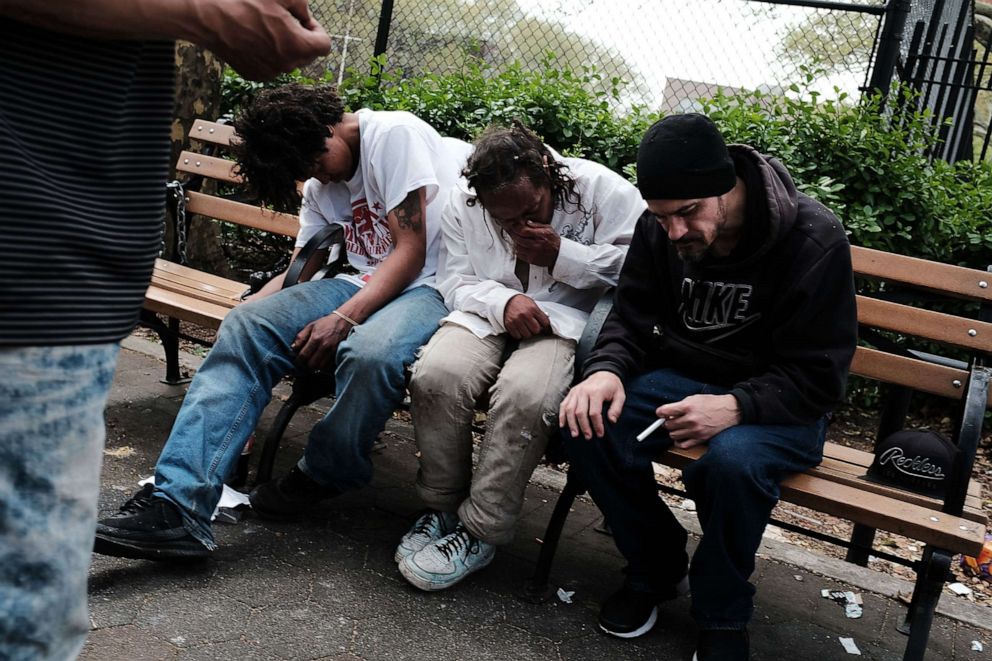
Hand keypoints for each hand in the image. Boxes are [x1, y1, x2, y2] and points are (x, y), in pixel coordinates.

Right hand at [196, 0, 331, 80]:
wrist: (207, 16)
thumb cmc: (244, 1)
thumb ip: (302, 5)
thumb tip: (305, 14)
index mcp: (298, 46)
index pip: (324, 45)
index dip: (317, 29)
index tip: (303, 19)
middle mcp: (286, 65)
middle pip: (307, 54)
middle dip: (301, 38)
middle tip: (284, 20)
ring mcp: (269, 72)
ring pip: (288, 60)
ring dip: (284, 46)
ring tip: (266, 27)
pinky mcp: (253, 74)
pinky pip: (271, 65)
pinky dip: (268, 53)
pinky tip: (253, 37)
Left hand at [292, 312, 352, 370]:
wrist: (344, 321)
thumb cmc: (326, 323)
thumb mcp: (310, 326)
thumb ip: (301, 337)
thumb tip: (293, 348)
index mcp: (316, 338)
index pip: (303, 356)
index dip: (298, 360)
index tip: (297, 359)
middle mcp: (324, 346)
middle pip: (311, 364)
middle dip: (305, 365)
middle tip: (304, 362)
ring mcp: (332, 351)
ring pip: (320, 367)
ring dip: (314, 366)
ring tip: (312, 362)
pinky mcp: (337, 354)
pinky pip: (328, 366)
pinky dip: (322, 366)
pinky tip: (320, 361)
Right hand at [503, 294, 550, 339]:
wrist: (507, 300)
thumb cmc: (520, 302)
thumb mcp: (532, 303)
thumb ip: (539, 312)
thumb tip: (546, 319)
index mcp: (532, 309)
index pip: (545, 322)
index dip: (545, 325)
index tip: (543, 325)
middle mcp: (525, 315)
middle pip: (536, 330)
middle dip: (536, 329)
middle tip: (534, 327)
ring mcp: (517, 320)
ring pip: (527, 335)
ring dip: (528, 333)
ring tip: (526, 328)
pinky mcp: (510, 325)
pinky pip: (517, 336)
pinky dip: (519, 334)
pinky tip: (520, 330)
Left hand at [510, 221, 559, 267]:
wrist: (559, 254)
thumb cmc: (554, 241)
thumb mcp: (549, 229)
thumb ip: (537, 225)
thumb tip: (527, 222)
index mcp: (541, 235)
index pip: (524, 231)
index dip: (516, 227)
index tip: (514, 225)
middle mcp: (536, 245)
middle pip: (518, 239)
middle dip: (514, 234)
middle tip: (512, 231)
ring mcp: (533, 253)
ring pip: (518, 247)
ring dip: (516, 242)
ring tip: (517, 238)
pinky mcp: (531, 260)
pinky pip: (519, 254)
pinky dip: (518, 250)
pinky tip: (521, 246)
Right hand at [559, 371, 625, 439]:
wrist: (603, 373)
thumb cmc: (612, 387)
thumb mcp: (620, 395)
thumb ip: (616, 408)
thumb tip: (611, 421)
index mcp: (596, 392)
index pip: (594, 412)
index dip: (597, 425)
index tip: (600, 434)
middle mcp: (584, 391)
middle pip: (580, 412)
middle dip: (584, 427)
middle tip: (588, 437)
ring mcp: (575, 392)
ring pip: (570, 410)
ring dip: (571, 424)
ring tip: (575, 435)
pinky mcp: (571, 393)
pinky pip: (564, 405)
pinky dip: (562, 416)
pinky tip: (563, 425)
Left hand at [658, 394, 740, 448]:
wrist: (730, 411)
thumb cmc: (712, 403)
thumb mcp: (694, 398)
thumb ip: (680, 405)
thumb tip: (666, 413)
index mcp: (688, 406)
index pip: (665, 411)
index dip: (660, 412)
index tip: (660, 413)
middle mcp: (691, 419)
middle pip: (668, 425)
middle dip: (667, 422)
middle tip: (672, 419)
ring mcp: (696, 431)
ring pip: (673, 435)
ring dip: (673, 431)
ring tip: (679, 427)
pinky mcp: (701, 439)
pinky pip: (683, 445)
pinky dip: (678, 442)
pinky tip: (680, 437)